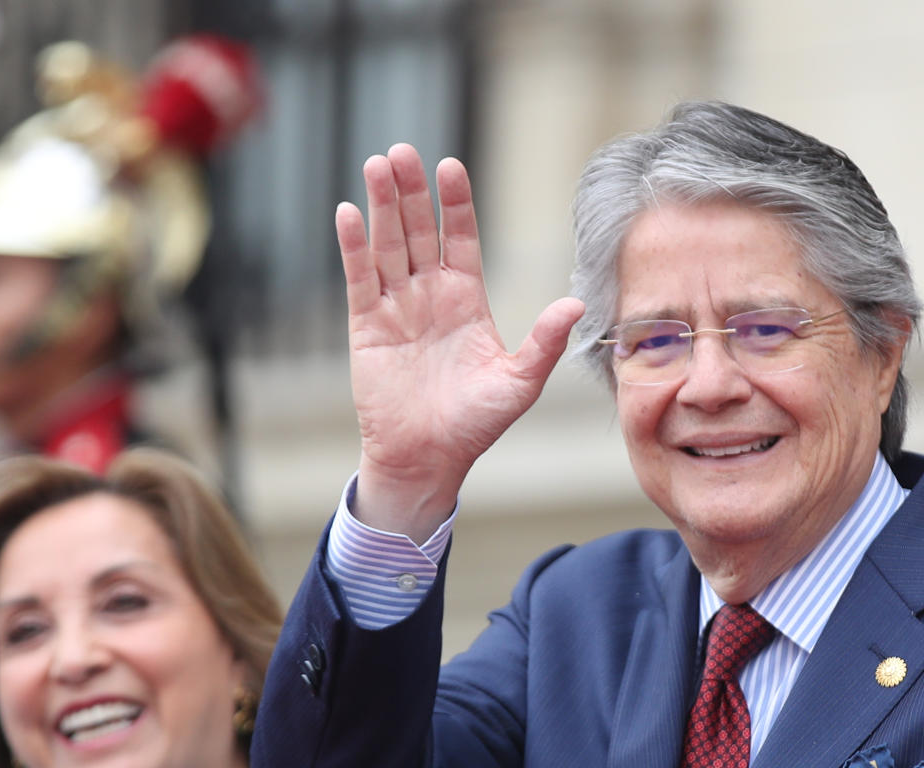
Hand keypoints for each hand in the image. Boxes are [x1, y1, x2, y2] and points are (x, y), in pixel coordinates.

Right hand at [340, 144, 584, 536]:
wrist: (428, 459)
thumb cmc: (475, 424)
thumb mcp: (519, 382)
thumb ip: (544, 342)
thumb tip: (575, 305)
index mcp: (466, 300)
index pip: (461, 238)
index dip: (455, 203)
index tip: (451, 167)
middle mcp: (429, 296)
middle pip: (419, 230)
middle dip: (412, 191)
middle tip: (403, 151)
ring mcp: (396, 308)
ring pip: (387, 245)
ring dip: (381, 206)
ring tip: (377, 165)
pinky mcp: (366, 327)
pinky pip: (359, 280)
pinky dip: (353, 247)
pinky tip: (348, 214)